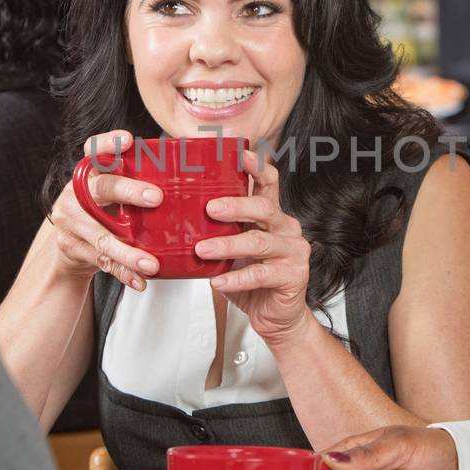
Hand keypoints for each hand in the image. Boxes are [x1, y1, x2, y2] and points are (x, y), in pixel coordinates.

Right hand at [45, 130, 161, 290]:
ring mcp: (72, 222)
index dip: (108, 143)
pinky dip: (124, 272)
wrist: (69, 245)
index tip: (128, 140)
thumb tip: (193, 175)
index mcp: (90, 173)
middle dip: (129, 191)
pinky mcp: (74, 248)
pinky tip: (140, 279)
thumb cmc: (104, 211)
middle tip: (157, 198)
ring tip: (151, 263)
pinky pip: (102, 262)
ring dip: (129, 251)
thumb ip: (136, 182)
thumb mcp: (112, 192)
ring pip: (102, 236)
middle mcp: (77, 193)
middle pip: (102, 188)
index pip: (94, 150)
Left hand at [196, 147, 311, 345]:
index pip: (268, 182)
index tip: (239, 153)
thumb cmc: (250, 278)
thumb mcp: (234, 248)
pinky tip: (217, 282)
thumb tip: (175, 211)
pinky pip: (261, 274)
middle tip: (209, 208)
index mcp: (273, 214)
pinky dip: (237, 278)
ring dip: (229, 245)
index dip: (256, 166)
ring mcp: (293, 251)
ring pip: (260, 241)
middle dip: (236, 205)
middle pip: (264, 207)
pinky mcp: (293, 276)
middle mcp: (287, 227)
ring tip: (203, 249)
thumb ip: (219, 230)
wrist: (275, 316)